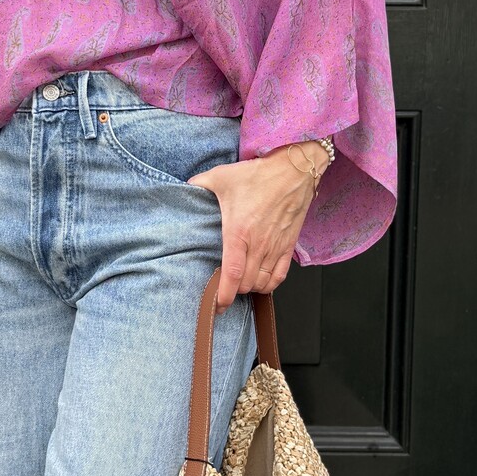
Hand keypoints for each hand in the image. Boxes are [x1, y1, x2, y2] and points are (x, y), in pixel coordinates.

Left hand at [187, 145, 324, 310]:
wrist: (294, 171)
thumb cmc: (258, 175)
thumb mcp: (221, 176)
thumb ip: (198, 185)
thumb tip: (182, 190)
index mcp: (239, 231)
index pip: (231, 274)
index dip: (224, 295)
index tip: (216, 305)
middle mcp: (259, 244)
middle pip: (246, 283)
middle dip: (233, 291)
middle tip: (223, 288)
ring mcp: (276, 247)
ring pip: (262, 283)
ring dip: (249, 288)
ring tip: (239, 284)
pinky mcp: (288, 247)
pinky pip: (279, 277)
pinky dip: (268, 284)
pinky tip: (259, 281)